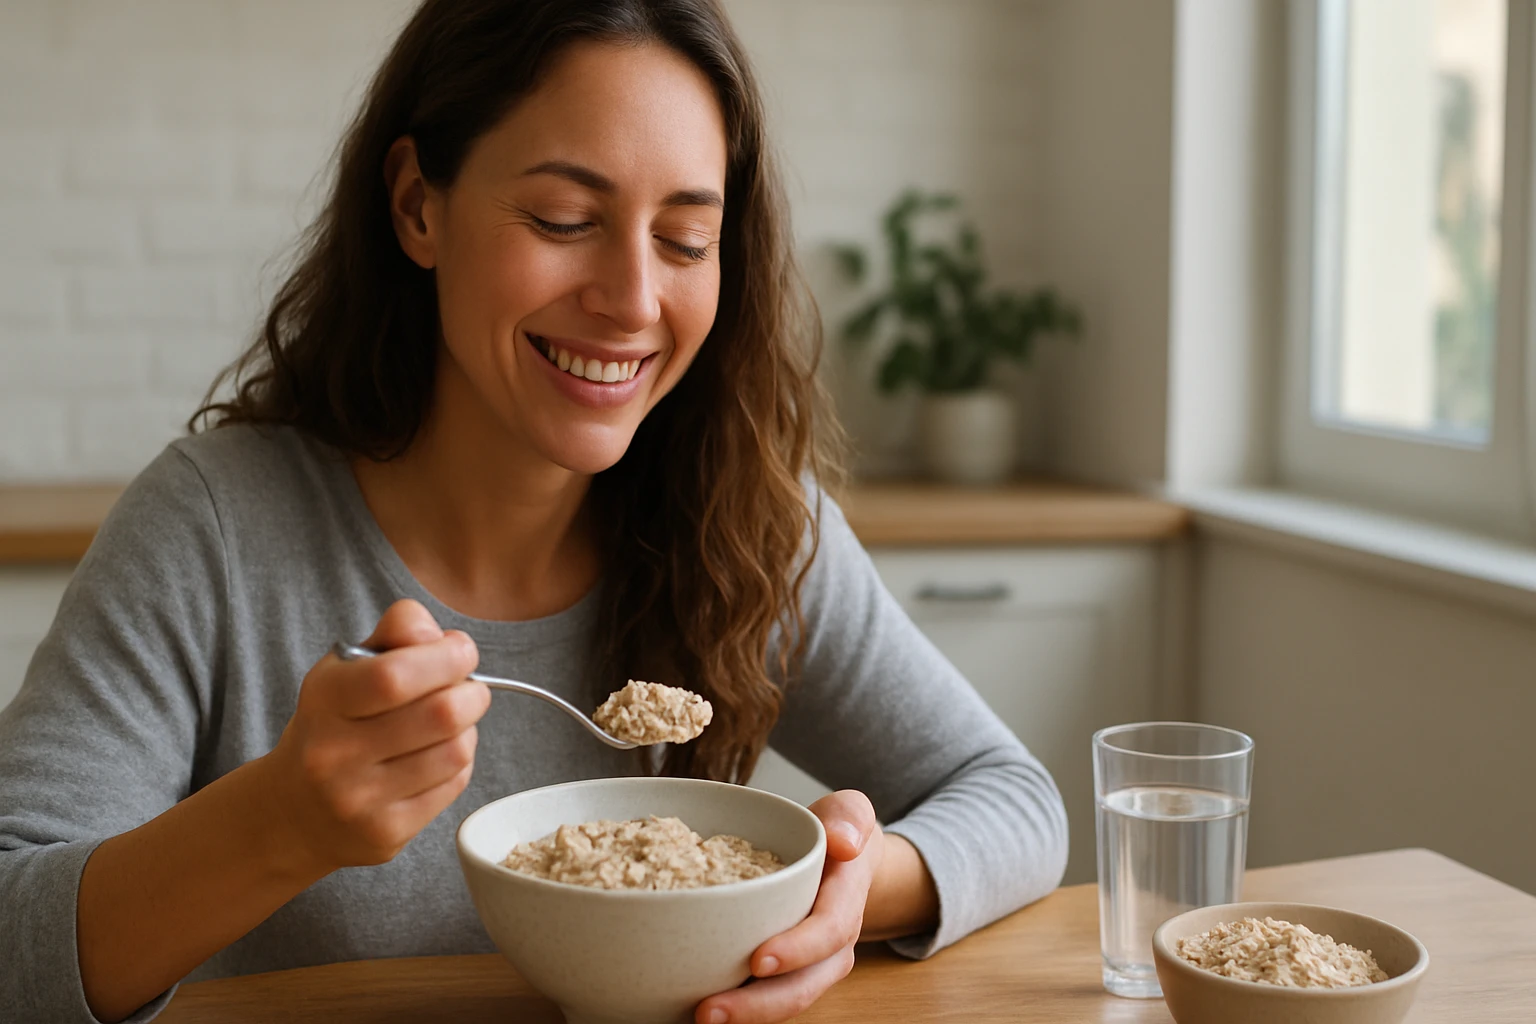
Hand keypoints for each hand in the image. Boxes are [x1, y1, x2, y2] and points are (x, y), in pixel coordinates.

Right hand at [261, 599, 488, 875]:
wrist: (292, 811)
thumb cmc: (334, 724)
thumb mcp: (346, 668)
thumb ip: (396, 633)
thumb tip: (444, 637)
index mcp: (324, 700)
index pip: (395, 675)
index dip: (446, 656)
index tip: (461, 650)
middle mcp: (334, 753)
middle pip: (441, 713)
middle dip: (472, 692)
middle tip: (468, 688)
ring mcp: (359, 800)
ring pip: (456, 751)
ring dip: (468, 729)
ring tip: (450, 723)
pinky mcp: (385, 834)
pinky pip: (454, 785)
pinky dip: (459, 763)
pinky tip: (437, 756)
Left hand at [696, 790, 881, 1023]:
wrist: (846, 860)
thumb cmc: (838, 835)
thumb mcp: (849, 814)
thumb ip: (849, 817)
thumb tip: (844, 842)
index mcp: (847, 901)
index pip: (829, 931)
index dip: (797, 949)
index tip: (757, 960)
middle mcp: (835, 945)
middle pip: (803, 985)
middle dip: (759, 1005)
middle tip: (709, 1010)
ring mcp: (815, 965)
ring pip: (786, 1000)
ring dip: (746, 1016)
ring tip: (701, 1017)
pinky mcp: (791, 973)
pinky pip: (770, 997)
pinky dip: (742, 1009)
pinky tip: (701, 1010)